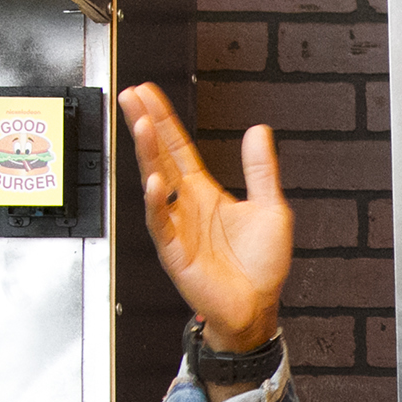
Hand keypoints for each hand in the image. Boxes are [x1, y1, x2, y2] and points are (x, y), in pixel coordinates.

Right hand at [118, 83, 290, 351]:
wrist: (257, 308)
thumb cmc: (260, 266)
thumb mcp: (270, 208)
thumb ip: (261, 170)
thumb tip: (258, 131)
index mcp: (204, 194)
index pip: (177, 148)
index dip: (164, 120)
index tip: (147, 93)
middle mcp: (186, 207)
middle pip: (159, 157)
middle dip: (145, 126)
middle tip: (131, 96)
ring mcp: (177, 228)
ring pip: (156, 184)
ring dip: (147, 154)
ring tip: (142, 125)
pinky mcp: (176, 253)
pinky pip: (161, 224)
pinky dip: (157, 203)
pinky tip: (154, 182)